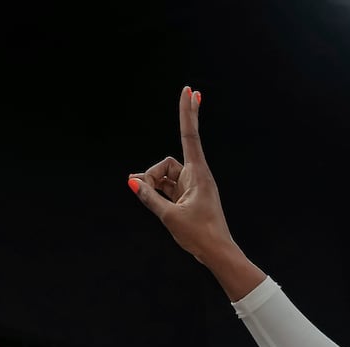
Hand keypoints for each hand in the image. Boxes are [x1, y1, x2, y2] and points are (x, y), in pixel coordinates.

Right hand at [128, 87, 237, 266]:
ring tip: (152, 202)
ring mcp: (192, 187)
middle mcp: (196, 176)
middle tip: (143, 189)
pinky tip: (150, 200)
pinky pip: (167, 188)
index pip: (189, 135)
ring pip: (164, 178)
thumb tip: (132, 182)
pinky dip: (157, 193)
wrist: (218, 253)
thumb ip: (149, 197)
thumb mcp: (169, 216)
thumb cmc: (200, 235)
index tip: (190, 90)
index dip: (187, 112)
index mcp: (198, 174)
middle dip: (152, 175)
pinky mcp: (188, 197)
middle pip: (165, 165)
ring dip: (153, 187)